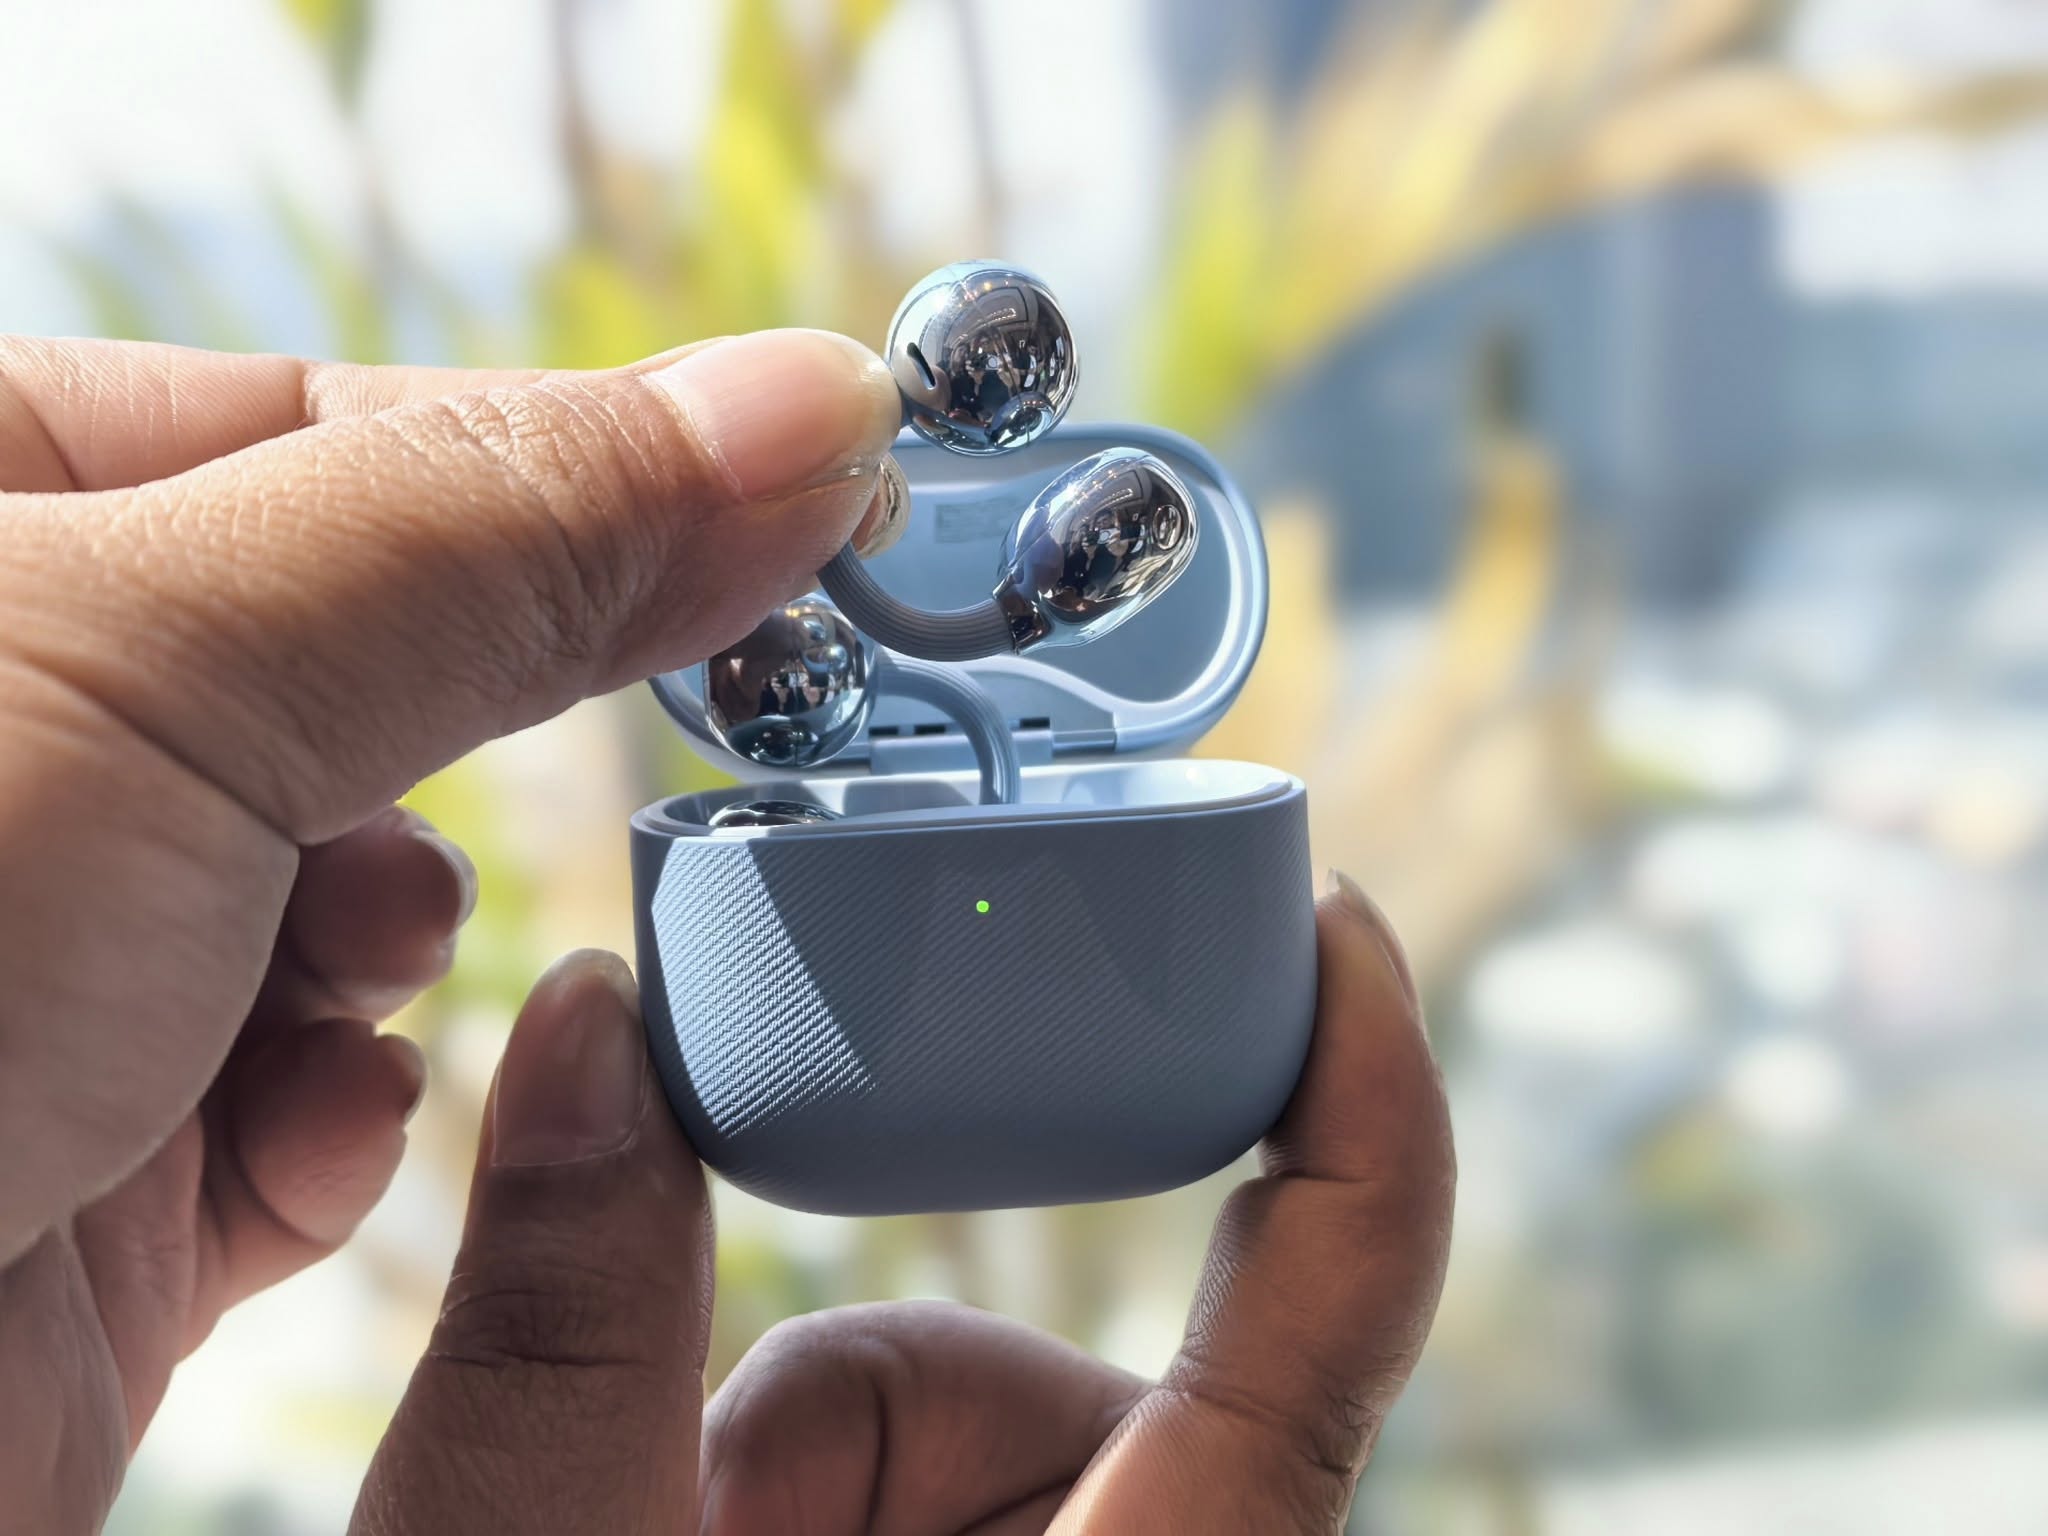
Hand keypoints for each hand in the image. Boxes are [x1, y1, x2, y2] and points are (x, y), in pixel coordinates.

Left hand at [0, 329, 904, 1531]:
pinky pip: (290, 1116)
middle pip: (357, 685)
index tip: (785, 503)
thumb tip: (801, 414)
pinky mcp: (72, 1190)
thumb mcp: (154, 680)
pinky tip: (289, 1137)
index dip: (563, 475)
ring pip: (344, 912)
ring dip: (386, 956)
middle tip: (603, 737)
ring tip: (333, 984)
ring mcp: (33, 977)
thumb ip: (499, 536)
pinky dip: (332, 1126)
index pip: (331, 435)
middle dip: (459, 743)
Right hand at [351, 881, 1452, 1533]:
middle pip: (1054, 1396)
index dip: (1372, 1110)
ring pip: (963, 1448)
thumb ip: (572, 1311)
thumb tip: (599, 1010)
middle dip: (846, 1412)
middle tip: (673, 1528)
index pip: (1328, 1341)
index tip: (1336, 924)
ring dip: (789, 1482)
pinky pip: (920, 1509)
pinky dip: (801, 1512)